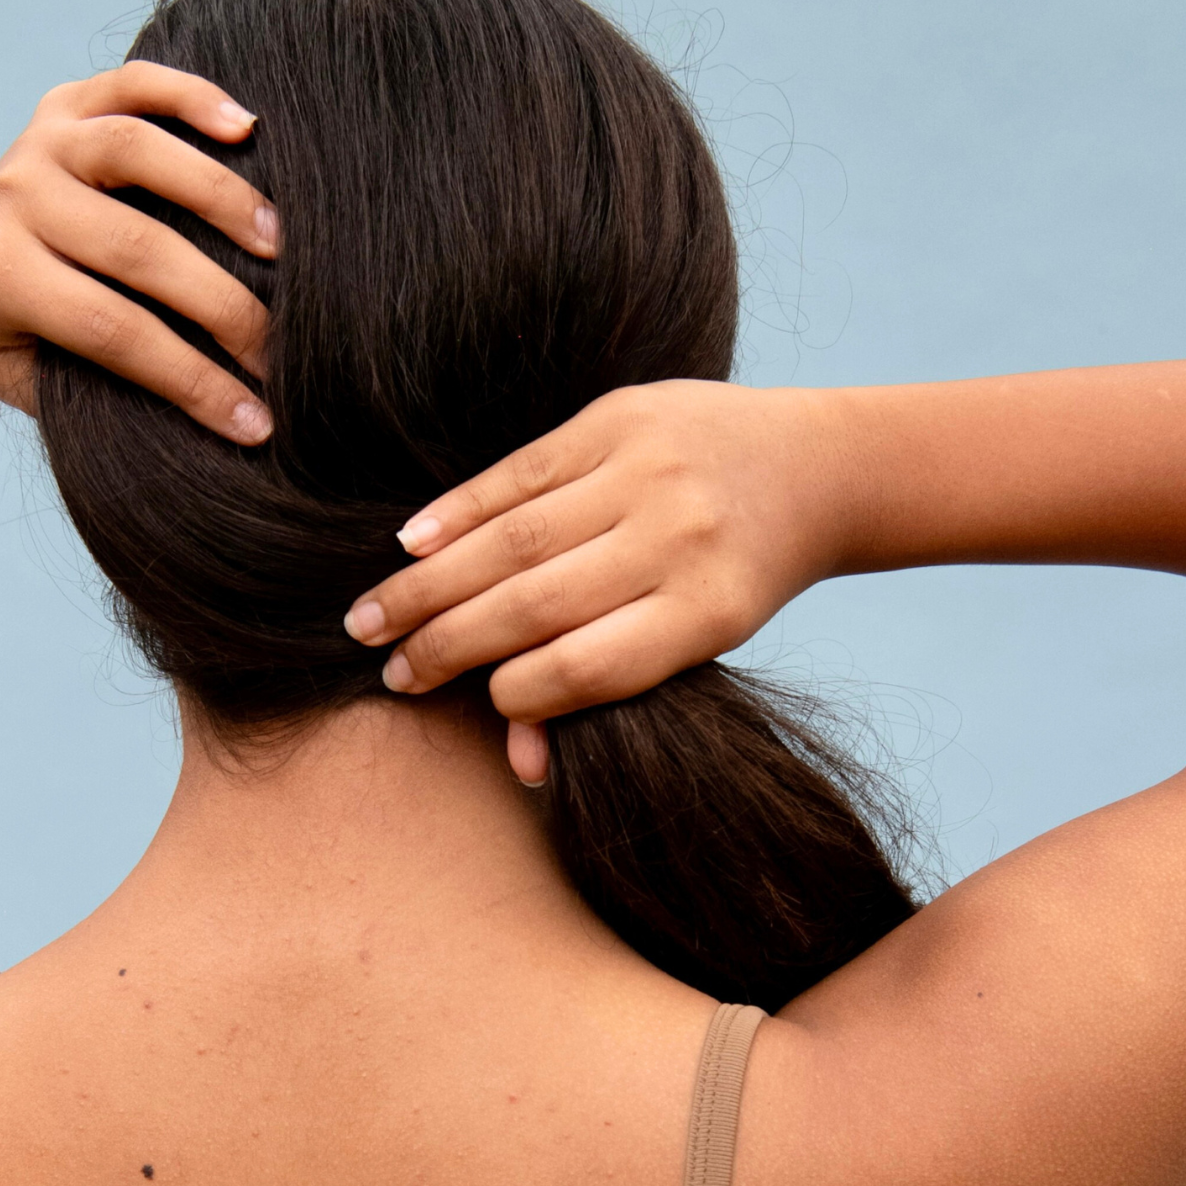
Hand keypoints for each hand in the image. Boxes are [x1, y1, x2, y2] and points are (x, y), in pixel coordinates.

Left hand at [0, 64, 279, 438]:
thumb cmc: (7, 340)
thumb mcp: (30, 385)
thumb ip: (101, 395)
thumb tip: (211, 420)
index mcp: (1, 277)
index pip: (115, 333)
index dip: (192, 382)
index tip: (256, 422)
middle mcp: (14, 199)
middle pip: (137, 249)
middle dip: (223, 306)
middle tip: (284, 350)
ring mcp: (39, 142)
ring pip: (137, 152)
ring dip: (219, 196)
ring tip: (279, 244)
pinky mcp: (64, 103)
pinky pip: (133, 87)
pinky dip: (191, 96)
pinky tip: (248, 126)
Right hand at [341, 382, 848, 779]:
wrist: (814, 467)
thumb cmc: (740, 575)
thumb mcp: (700, 642)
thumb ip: (611, 690)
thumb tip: (524, 767)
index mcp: (707, 611)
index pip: (586, 666)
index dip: (515, 694)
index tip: (469, 702)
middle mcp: (677, 538)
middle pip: (536, 603)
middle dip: (447, 643)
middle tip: (388, 671)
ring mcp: (647, 471)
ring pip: (513, 539)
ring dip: (429, 584)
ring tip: (370, 619)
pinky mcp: (620, 418)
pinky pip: (520, 473)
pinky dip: (457, 511)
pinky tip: (410, 545)